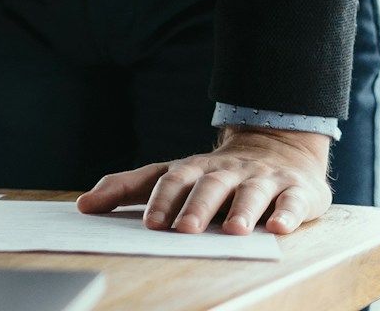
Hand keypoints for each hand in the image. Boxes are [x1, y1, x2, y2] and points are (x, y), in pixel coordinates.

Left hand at [76, 127, 330, 235]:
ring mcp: (262, 179)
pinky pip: (293, 201)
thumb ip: (129, 188)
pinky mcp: (296, 190)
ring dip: (242, 211)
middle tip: (184, 231)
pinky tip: (278, 228)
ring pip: (251, 192)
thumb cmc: (214, 173)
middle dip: (196, 207)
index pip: (172, 180)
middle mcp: (227, 171)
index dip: (160, 201)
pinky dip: (286, 214)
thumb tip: (83, 206)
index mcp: (194, 169)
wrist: (279, 148)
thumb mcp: (172, 175)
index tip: (147, 225)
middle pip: (209, 186)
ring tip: (233, 230)